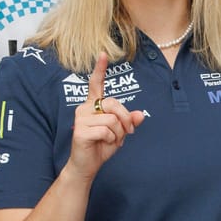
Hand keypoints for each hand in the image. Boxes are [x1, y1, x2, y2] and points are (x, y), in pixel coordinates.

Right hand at [66, 53, 144, 180]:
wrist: (87, 165)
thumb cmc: (102, 146)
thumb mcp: (120, 132)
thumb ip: (129, 121)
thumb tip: (141, 114)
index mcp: (94, 105)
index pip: (96, 84)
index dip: (100, 69)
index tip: (103, 54)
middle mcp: (85, 108)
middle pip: (114, 104)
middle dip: (125, 119)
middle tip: (127, 132)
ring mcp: (80, 118)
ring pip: (112, 119)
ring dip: (118, 133)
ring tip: (111, 140)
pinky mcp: (80, 130)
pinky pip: (106, 131)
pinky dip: (111, 140)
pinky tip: (103, 144)